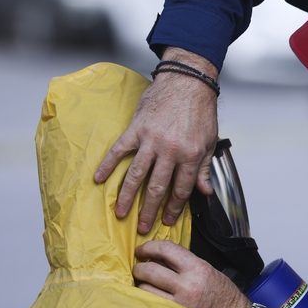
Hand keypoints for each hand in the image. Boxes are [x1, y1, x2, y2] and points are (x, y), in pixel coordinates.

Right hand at [94, 49, 219, 231]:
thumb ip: (204, 168)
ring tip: (121, 213)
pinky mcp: (136, 129)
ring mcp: (151, 140)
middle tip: (142, 227)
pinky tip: (99, 179)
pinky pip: (119, 151)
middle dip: (149, 211)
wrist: (187, 81)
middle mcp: (170, 150)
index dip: (175, 208)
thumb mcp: (209, 141)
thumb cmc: (199, 110)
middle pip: (157, 188)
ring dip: (127, 197)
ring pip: (136, 175)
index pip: (181, 189)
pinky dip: (107, 165)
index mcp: (190, 155)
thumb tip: (205, 193)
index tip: (168, 221)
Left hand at [134, 240, 250, 307]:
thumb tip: (157, 256)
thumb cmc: (222, 294)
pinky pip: (150, 305)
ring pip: (145, 289)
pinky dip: (145, 299)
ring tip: (145, 284)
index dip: (149, 247)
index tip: (142, 250)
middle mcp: (186, 285)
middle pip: (150, 270)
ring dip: (141, 285)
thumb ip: (183, 262)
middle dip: (139, 267)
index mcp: (197, 268)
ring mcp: (178, 304)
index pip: (166, 249)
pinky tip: (148, 297)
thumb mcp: (206, 269)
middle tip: (139, 268)